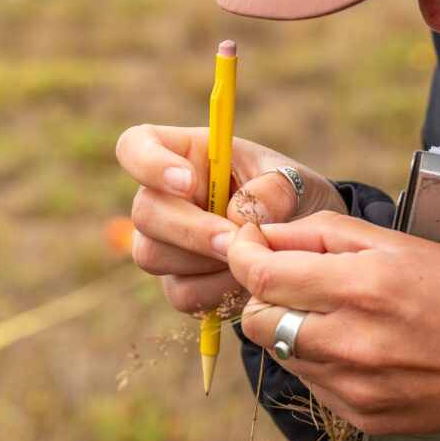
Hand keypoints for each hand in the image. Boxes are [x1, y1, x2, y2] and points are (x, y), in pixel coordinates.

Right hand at [114, 124, 347, 313]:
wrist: (304, 243)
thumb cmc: (290, 196)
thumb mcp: (293, 179)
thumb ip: (273, 188)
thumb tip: (239, 217)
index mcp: (184, 155)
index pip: (135, 146)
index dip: (149, 164)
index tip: (190, 182)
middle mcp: (163, 198)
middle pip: (144, 212)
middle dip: (190, 229)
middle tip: (233, 239)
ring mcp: (163, 243)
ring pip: (153, 256)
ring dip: (205, 262)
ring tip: (251, 257)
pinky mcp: (177, 282)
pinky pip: (181, 293)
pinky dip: (217, 291)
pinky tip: (246, 280)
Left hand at [227, 212, 439, 434]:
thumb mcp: (400, 242)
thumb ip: (324, 235)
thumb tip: (266, 236)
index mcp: (363, 288)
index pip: (262, 276)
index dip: (242, 255)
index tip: (246, 245)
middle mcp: (352, 343)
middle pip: (259, 322)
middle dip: (265, 295)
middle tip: (293, 280)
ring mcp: (356, 387)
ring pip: (282, 354)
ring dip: (292, 329)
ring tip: (338, 313)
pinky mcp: (363, 416)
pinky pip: (313, 383)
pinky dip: (320, 361)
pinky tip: (358, 345)